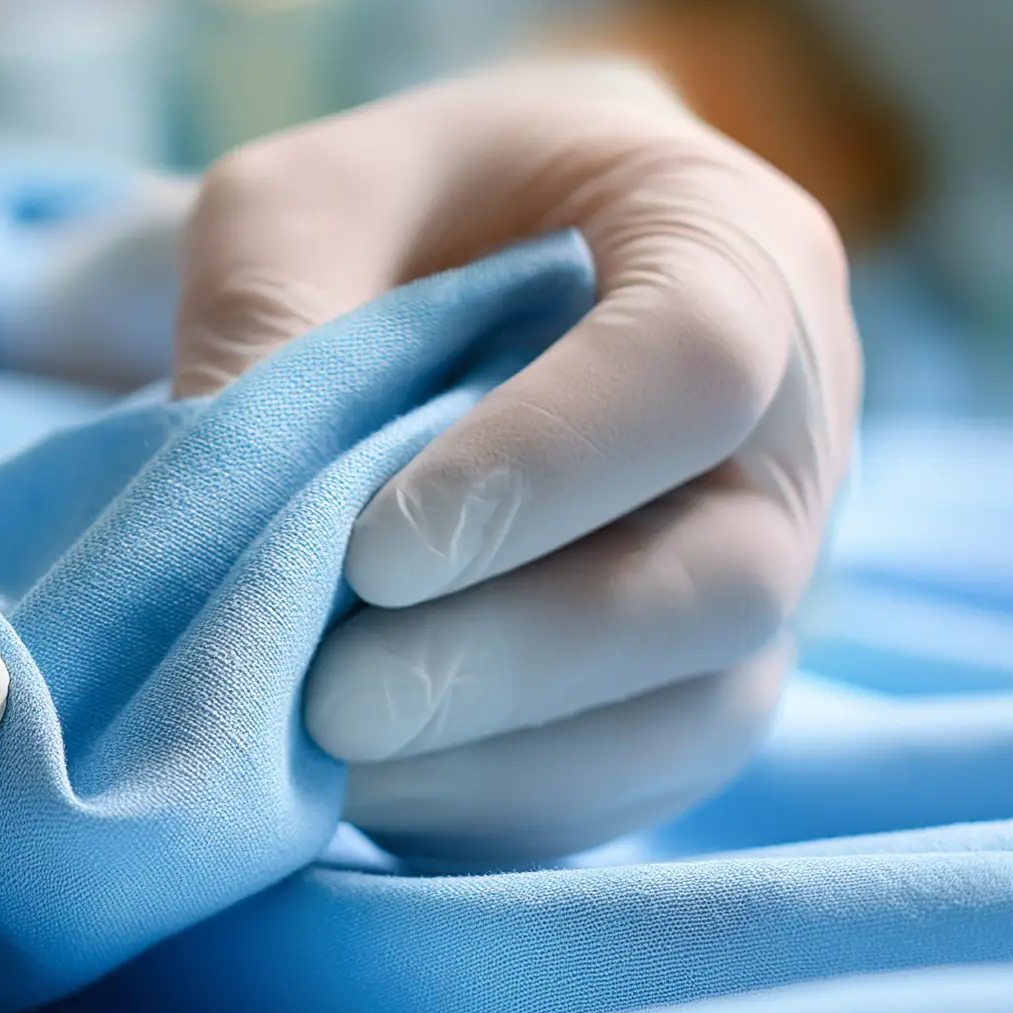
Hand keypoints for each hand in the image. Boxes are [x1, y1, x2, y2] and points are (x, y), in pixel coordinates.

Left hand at [174, 61, 858, 865]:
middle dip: (521, 656)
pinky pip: (635, 782)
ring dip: (509, 759)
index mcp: (724, 242)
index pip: (695, 364)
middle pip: (727, 577)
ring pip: (699, 712)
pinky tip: (363, 799)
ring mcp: (755, 566)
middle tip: (337, 700)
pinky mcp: (686, 681)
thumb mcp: (295, 206)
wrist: (439, 268)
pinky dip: (497, 806)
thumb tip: (224, 517)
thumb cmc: (380, 208)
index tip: (374, 551)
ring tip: (330, 765)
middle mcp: (788, 423)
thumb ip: (266, 321)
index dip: (544, 470)